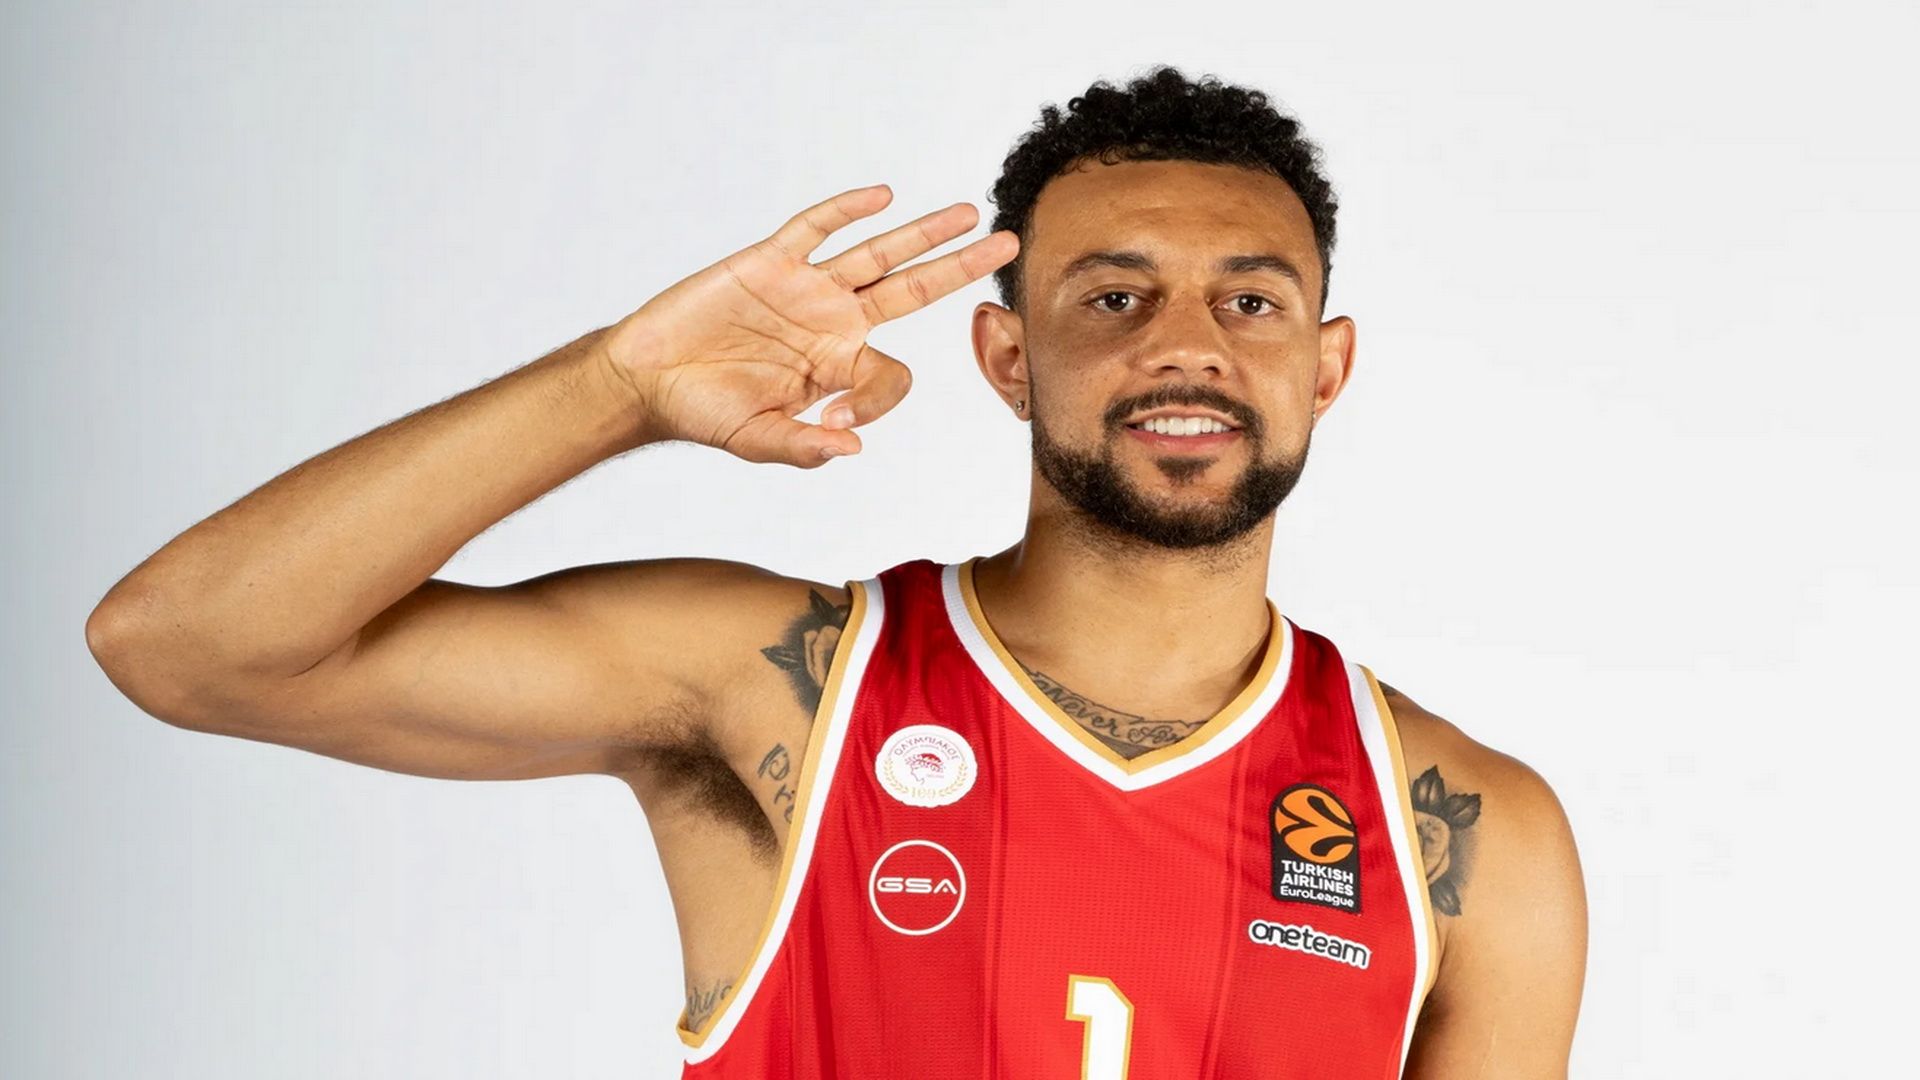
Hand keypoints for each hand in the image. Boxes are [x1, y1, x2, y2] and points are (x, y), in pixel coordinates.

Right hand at [601, 183, 1018, 466]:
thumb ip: (803, 446)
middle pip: (913, 290)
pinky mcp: (769, 262)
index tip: (841, 419)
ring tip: (968, 211)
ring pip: (878, 254)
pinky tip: (882, 196)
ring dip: (923, 233)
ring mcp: (806, 289)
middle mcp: (833, 323)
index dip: (879, 400)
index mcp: (839, 368)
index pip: (893, 373)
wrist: (649, 378)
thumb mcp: (758, 441)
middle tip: (1009, 244)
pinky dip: (846, 210)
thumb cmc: (706, 413)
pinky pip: (814, 229)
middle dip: (961, 268)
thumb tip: (850, 445)